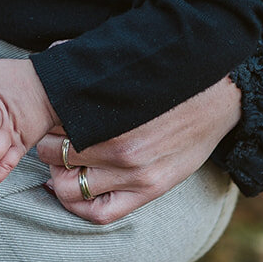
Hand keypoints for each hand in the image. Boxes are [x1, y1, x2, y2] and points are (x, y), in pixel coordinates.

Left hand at [35, 74, 241, 224]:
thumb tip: (55, 49)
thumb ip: (89, 60)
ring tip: (64, 162)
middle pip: (54, 153)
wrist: (218, 93)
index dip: (44, 120)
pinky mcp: (149, 189)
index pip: (52, 123)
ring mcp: (134, 171)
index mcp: (105, 108)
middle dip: (48, 144)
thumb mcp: (127, 62)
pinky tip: (74, 190)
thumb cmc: (167, 76)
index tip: (48, 116)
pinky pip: (99, 213)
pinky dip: (77, 206)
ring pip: (68, 186)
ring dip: (57, 175)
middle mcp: (117, 143)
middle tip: (55, 138)